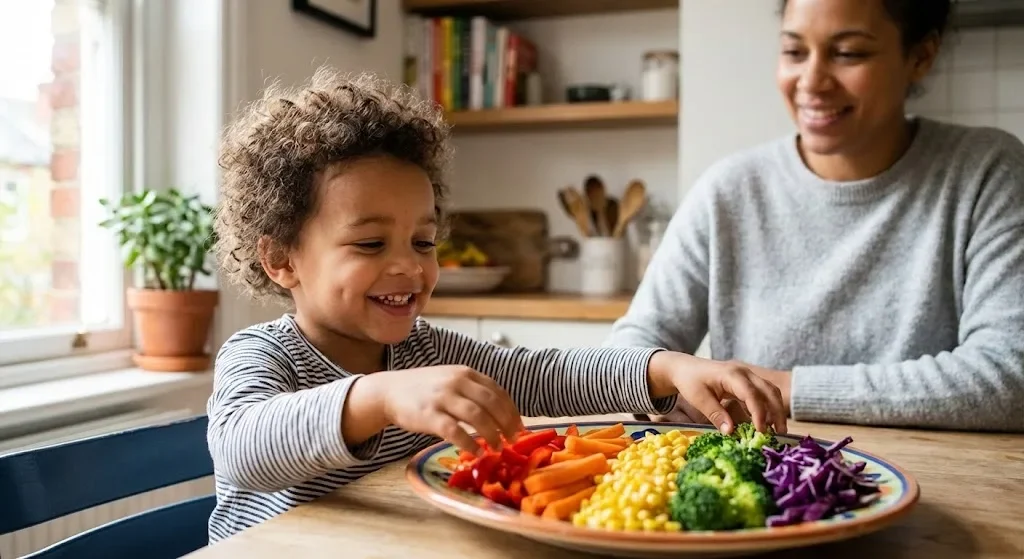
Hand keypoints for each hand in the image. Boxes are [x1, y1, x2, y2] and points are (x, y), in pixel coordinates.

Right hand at [377, 365, 523, 453]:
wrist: (389, 391)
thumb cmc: (423, 389)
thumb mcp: (450, 380)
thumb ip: (472, 391)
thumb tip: (501, 414)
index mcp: (464, 373)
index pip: (497, 391)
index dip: (511, 410)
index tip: (520, 426)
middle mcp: (456, 382)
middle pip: (491, 403)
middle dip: (507, 423)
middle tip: (513, 439)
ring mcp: (442, 398)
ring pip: (477, 416)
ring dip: (492, 434)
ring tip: (498, 447)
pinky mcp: (429, 415)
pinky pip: (455, 432)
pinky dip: (470, 443)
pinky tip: (477, 452)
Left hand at [646, 352, 787, 434]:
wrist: (685, 368)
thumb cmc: (690, 381)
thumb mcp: (698, 399)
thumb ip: (715, 414)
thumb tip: (731, 432)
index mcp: (732, 375)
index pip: (752, 394)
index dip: (759, 414)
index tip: (761, 432)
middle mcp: (744, 372)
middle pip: (769, 391)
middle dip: (777, 412)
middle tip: (779, 433)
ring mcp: (748, 375)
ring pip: (770, 390)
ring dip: (777, 409)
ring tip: (777, 430)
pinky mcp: (747, 381)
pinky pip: (764, 392)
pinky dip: (769, 406)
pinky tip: (767, 422)